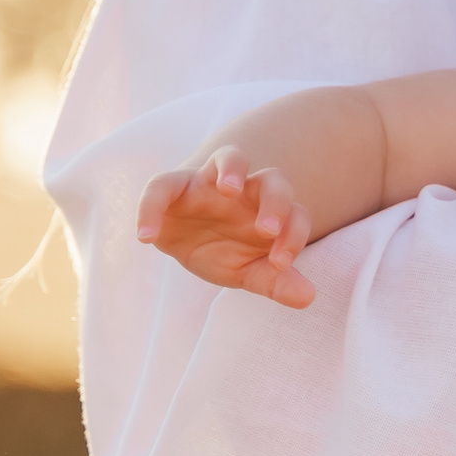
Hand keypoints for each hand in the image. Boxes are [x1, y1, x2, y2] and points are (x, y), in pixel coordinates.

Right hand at [135, 146, 317, 309]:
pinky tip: (147, 237)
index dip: (294, 235)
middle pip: (274, 179)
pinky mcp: (173, 184)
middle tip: (266, 230)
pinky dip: (152, 208)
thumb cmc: (224, 251)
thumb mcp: (247, 272)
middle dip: (275, 202)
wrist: (184, 242)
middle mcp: (248, 192)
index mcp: (271, 213)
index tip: (280, 264)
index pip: (295, 215)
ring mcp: (211, 182)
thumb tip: (308, 298)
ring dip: (233, 169)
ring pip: (231, 156)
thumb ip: (276, 282)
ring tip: (228, 189)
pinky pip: (162, 186)